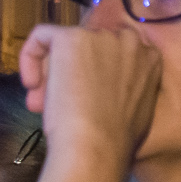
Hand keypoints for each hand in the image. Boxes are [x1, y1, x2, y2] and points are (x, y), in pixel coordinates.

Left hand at [18, 24, 161, 171]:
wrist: (98, 145)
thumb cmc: (118, 139)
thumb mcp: (138, 107)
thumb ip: (126, 86)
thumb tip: (97, 86)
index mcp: (150, 58)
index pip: (114, 52)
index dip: (94, 73)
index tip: (83, 97)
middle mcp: (129, 40)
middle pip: (90, 46)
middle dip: (71, 72)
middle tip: (57, 102)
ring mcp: (100, 36)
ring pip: (65, 45)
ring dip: (51, 72)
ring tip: (42, 103)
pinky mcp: (71, 37)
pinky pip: (42, 36)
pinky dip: (30, 57)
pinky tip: (32, 85)